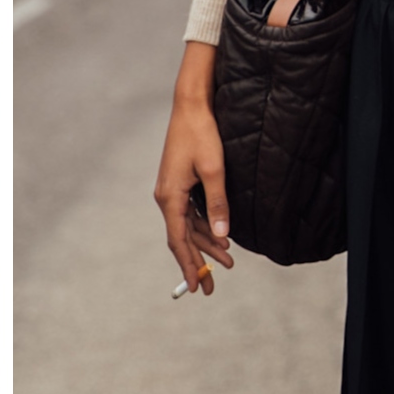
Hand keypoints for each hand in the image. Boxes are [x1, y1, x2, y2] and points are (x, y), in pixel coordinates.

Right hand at [152, 44, 234, 293]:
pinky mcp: (179, 184)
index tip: (195, 287)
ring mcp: (172, 191)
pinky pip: (190, 214)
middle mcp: (166, 197)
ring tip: (227, 263)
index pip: (178, 240)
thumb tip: (223, 233)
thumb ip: (218, 202)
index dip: (188, 265)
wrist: (191, 106)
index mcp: (170, 197)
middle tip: (210, 287)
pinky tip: (220, 237)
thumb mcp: (214, 169)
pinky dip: (204, 227)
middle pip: (182, 238)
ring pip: (188, 227)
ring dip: (206, 244)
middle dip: (197, 262)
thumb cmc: (201, 134)